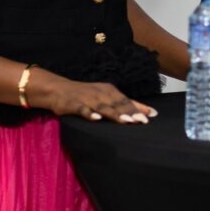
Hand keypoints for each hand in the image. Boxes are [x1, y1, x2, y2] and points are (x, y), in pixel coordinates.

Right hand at [30, 71, 157, 123]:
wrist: (58, 89)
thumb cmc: (87, 95)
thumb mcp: (107, 96)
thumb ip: (126, 104)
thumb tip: (149, 112)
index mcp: (109, 90)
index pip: (126, 100)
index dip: (138, 108)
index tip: (151, 116)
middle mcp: (100, 93)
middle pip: (117, 104)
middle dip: (130, 112)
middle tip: (141, 121)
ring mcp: (87, 98)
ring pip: (103, 107)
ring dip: (114, 114)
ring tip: (125, 121)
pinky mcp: (73, 104)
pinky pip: (82, 109)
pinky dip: (89, 114)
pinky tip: (96, 119)